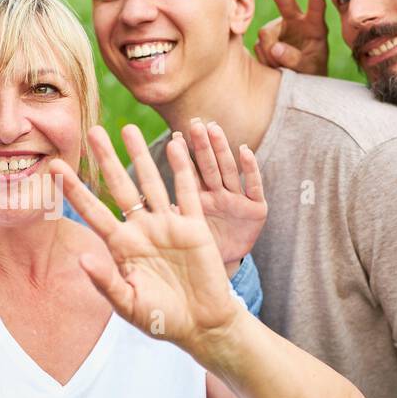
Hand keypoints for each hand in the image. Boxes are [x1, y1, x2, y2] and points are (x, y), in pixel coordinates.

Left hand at [50, 125, 242, 354]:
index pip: (93, 211)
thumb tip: (82, 257)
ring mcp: (168, 225)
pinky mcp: (194, 227)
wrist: (202, 325)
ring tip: (128, 127)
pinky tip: (174, 144)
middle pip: (120, 186)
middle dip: (106, 159)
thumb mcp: (129, 304)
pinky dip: (182, 169)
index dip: (75, 189)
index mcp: (121, 247)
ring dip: (140, 155)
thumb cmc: (161, 319)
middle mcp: (141, 229)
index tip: (55, 167)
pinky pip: (187, 192)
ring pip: (151, 181)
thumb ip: (106, 282)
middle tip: (91, 130)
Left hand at [178, 118, 265, 266]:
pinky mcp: (256, 209)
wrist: (222, 273)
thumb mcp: (181, 237)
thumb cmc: (198, 255)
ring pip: (229, 171)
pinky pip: (254, 187)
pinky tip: (245, 151)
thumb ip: (165, 219)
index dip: (183, 156)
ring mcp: (237, 201)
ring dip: (222, 150)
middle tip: (195, 124)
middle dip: (202, 146)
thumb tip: (140, 201)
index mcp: (198, 200)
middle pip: (209, 167)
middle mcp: (217, 196)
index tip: (175, 137)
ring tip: (214, 129)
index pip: (189, 174)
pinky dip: (251, 170)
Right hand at [253, 0, 329, 76]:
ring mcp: (280, 28)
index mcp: (315, 27)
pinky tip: (273, 64)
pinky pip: (259, 45)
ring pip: (266, 34)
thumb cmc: (311, 72)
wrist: (300, 79)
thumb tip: (275, 48)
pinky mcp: (267, 37)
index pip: (316, 8)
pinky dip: (264, 57)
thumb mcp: (308, 69)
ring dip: (270, 53)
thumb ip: (294, 60)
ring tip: (282, 67)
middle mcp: (297, 22)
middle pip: (285, 2)